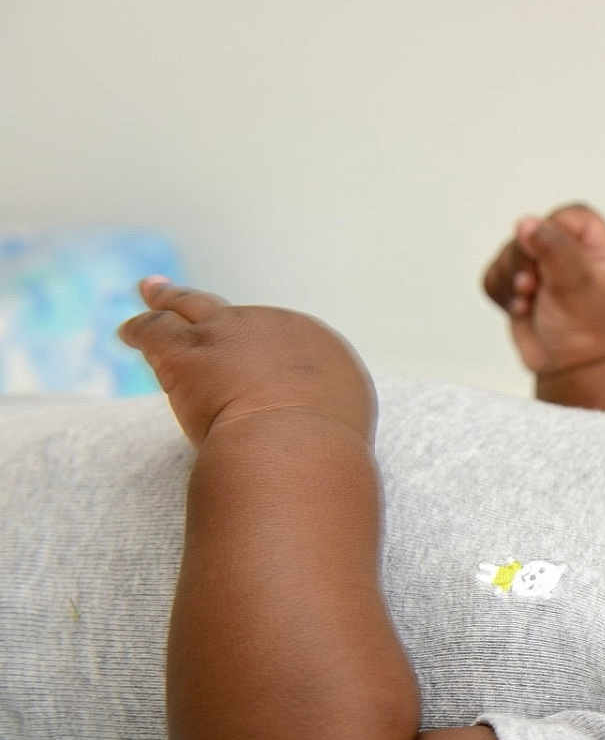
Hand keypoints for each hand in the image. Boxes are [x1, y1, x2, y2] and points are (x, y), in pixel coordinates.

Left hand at [118, 277, 374, 446]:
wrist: (297, 444)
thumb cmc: (325, 450)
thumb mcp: (343, 422)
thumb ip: (326, 412)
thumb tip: (317, 424)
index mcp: (313, 344)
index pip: (279, 337)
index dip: (260, 345)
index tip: (249, 353)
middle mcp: (270, 327)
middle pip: (234, 312)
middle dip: (205, 302)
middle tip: (180, 289)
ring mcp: (226, 333)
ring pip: (189, 306)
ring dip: (166, 299)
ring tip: (149, 291)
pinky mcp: (186, 350)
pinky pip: (154, 329)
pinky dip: (138, 330)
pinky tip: (127, 333)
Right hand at [480, 202, 604, 373]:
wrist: (571, 370)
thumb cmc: (587, 331)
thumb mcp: (577, 285)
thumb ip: (555, 250)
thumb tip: (526, 223)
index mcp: (596, 249)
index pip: (570, 215)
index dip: (553, 230)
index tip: (550, 256)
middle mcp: (569, 255)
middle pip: (531, 230)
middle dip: (524, 259)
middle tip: (533, 286)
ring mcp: (541, 270)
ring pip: (507, 251)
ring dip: (510, 279)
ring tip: (529, 302)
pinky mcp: (517, 288)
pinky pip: (493, 274)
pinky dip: (500, 293)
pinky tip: (521, 311)